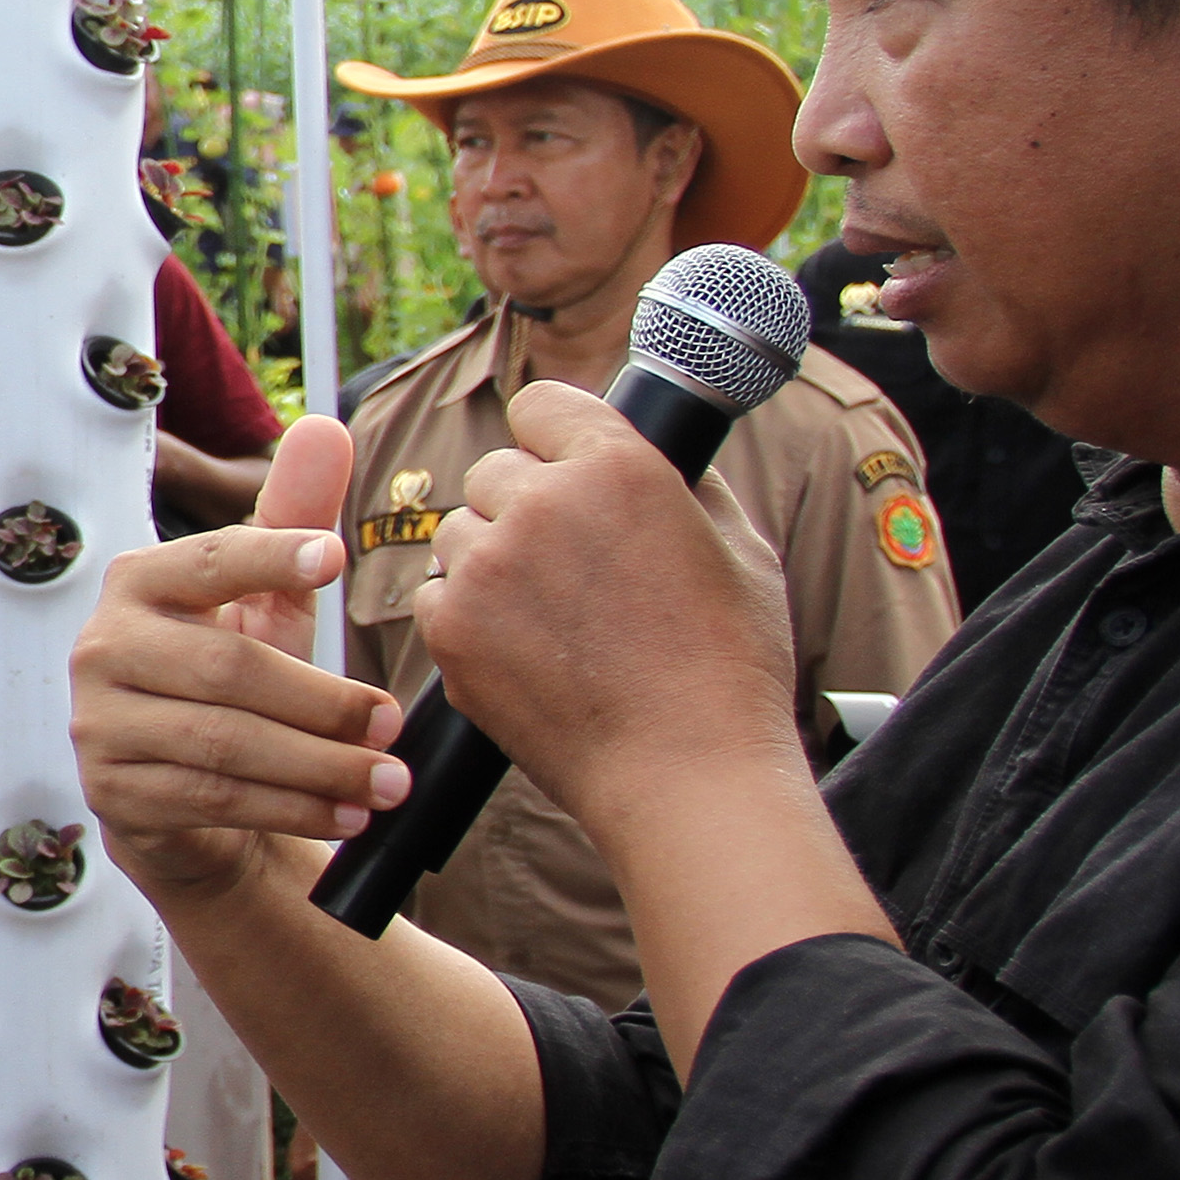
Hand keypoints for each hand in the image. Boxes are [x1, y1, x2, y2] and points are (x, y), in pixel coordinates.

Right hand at [72, 416, 408, 908]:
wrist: (175, 793)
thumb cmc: (231, 680)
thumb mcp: (267, 603)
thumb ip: (294, 520)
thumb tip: (328, 426)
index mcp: (139, 582)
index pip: (207, 561)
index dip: (269, 556)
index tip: (335, 558)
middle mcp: (104, 646)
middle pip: (227, 668)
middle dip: (323, 702)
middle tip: (392, 724)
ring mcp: (99, 722)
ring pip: (225, 743)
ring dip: (319, 766)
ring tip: (389, 780)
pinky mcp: (112, 792)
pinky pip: (212, 799)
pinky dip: (290, 809)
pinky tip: (346, 815)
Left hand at [418, 383, 796, 813]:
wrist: (686, 775)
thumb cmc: (727, 668)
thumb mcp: (741, 548)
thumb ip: (685, 481)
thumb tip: (650, 446)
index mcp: (617, 466)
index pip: (542, 404)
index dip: (555, 436)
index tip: (564, 465)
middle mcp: (540, 502)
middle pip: (496, 471)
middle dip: (526, 505)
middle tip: (574, 566)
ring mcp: (486, 566)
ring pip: (463, 533)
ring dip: (494, 561)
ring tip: (558, 619)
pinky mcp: (449, 627)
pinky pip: (439, 593)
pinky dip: (470, 616)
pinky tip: (528, 653)